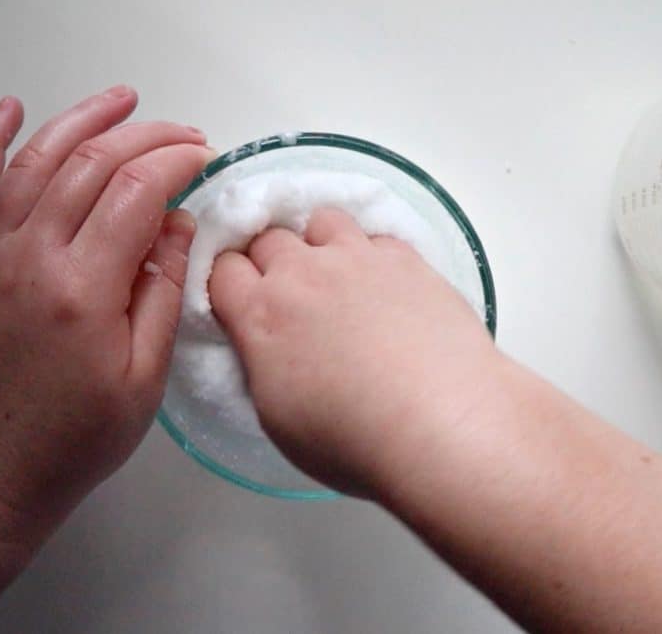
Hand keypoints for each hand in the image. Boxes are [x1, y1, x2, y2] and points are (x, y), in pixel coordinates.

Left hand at [0, 87, 213, 540]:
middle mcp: (30, 257)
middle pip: (89, 165)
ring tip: (122, 99)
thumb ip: (163, 292)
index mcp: (81, 289)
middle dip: (144, 138)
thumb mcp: (145, 378)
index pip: (134, 193)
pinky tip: (8, 110)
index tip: (205, 159)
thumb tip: (178, 223)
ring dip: (80, 121)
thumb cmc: (80, 437)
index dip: (175, 164)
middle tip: (185, 136)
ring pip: (36, 162)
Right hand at [209, 208, 497, 496]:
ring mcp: (358, 260)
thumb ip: (260, 364)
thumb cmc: (355, 439)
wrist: (439, 425)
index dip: (230, 283)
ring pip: (323, 221)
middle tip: (288, 295)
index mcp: (262, 315)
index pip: (222, 270)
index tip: (240, 299)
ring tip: (336, 275)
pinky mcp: (407, 261)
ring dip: (319, 242)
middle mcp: (304, 275)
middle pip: (269, 239)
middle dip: (269, 260)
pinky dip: (373, 253)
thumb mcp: (276, 418)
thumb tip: (263, 346)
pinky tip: (384, 284)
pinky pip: (377, 237)